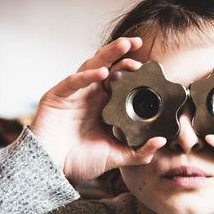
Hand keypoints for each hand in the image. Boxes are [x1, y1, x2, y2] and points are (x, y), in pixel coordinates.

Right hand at [29, 37, 165, 185]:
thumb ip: (139, 152)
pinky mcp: (57, 96)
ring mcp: (74, 94)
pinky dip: (87, 75)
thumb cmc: (80, 161)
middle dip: (122, 53)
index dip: (132, 70)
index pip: (119, 80)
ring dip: (108, 55)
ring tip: (124, 45)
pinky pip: (73, 81)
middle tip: (138, 43)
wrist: (52, 170)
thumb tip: (161, 142)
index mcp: (103, 105)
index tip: (149, 67)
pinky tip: (102, 73)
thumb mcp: (115, 156)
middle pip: (107, 66)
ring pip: (91, 66)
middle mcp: (90, 95)